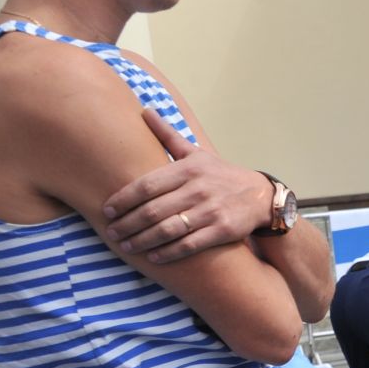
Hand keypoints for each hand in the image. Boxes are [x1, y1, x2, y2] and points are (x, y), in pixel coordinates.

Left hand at [103, 109, 271, 262]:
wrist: (261, 196)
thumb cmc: (221, 175)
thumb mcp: (197, 153)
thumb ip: (168, 136)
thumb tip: (145, 111)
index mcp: (188, 169)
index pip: (146, 185)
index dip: (123, 199)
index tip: (107, 210)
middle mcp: (198, 189)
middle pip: (152, 210)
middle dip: (127, 224)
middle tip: (111, 233)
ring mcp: (211, 211)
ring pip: (167, 229)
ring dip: (142, 241)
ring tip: (126, 246)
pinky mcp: (223, 230)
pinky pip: (189, 245)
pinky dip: (168, 252)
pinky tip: (153, 257)